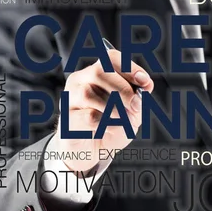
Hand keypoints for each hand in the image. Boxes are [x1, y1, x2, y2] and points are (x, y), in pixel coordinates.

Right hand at [54, 49, 153, 173]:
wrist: (93, 152)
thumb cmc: (111, 127)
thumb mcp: (132, 112)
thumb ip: (140, 98)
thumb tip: (145, 85)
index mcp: (97, 73)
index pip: (110, 58)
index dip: (129, 68)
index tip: (145, 82)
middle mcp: (80, 81)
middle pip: (99, 71)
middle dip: (123, 89)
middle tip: (136, 106)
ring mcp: (70, 99)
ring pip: (88, 93)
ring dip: (113, 108)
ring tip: (123, 120)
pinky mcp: (66, 119)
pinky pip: (86, 116)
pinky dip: (104, 123)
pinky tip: (108, 129)